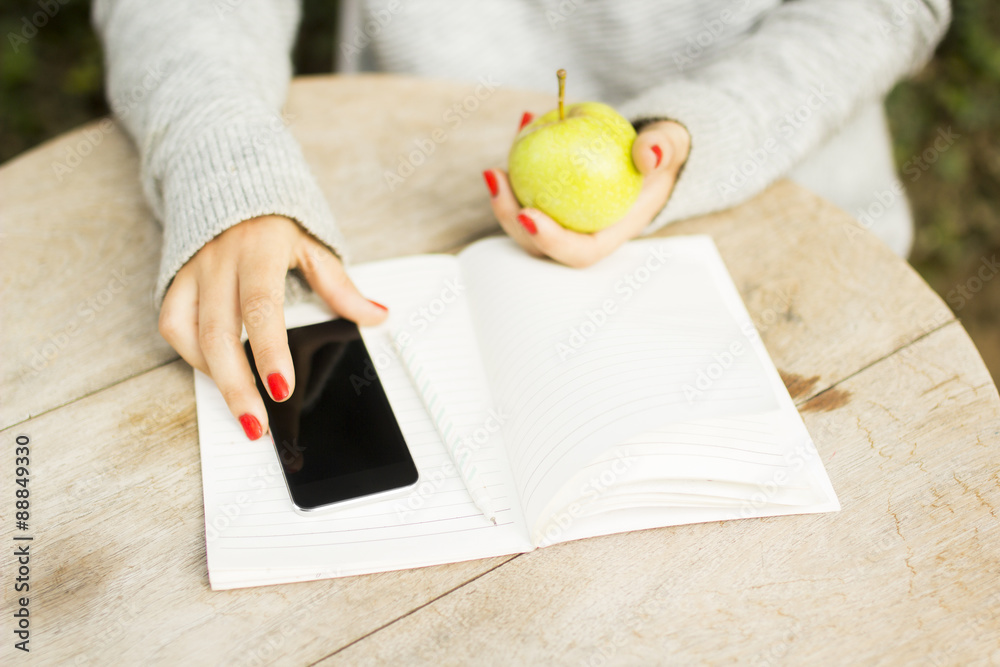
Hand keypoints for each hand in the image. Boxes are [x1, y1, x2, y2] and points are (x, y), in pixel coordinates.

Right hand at [158, 215, 387, 439]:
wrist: (228, 182)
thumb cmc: (276, 221)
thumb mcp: (313, 245)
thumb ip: (340, 286)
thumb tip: (377, 315)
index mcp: (260, 250)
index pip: (262, 307)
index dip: (270, 351)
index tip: (282, 390)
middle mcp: (221, 261)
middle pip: (221, 333)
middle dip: (237, 385)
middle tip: (256, 425)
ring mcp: (194, 271)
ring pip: (192, 334)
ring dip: (214, 378)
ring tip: (243, 409)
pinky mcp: (175, 279)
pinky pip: (173, 324)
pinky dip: (191, 355)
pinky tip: (217, 372)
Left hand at [483, 117, 689, 266]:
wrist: (650, 152)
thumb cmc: (660, 155)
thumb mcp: (671, 147)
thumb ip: (664, 149)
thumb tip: (648, 154)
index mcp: (609, 234)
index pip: (578, 252)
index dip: (550, 242)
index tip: (528, 214)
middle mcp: (580, 234)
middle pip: (537, 243)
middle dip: (509, 218)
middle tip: (496, 177)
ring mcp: (561, 220)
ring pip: (523, 219)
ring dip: (504, 195)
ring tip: (497, 164)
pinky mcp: (547, 200)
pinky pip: (527, 186)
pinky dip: (520, 159)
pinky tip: (523, 122)